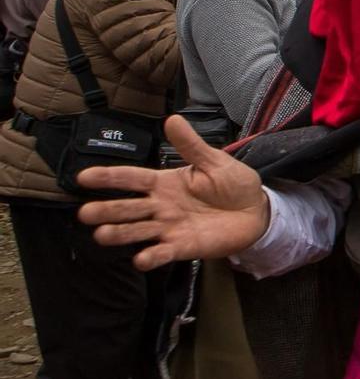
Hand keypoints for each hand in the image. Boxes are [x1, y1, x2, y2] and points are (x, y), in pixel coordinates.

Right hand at [76, 116, 271, 270]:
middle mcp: (161, 206)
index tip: (84, 177)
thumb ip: (191, 145)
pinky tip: (141, 259)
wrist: (257, 211)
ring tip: (101, 235)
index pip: (132, 179)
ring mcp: (170, 228)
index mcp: (165, 183)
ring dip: (120, 234)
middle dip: (107, 210)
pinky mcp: (183, 247)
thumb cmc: (233, 184)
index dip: (110, 178)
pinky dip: (152, 257)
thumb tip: (172, 119)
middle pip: (128, 208)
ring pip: (138, 231)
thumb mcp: (214, 161)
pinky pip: (163, 253)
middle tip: (85, 213)